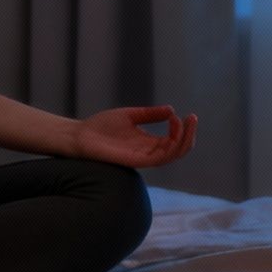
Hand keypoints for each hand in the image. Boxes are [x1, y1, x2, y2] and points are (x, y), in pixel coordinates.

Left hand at [70, 105, 195, 167]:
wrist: (79, 135)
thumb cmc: (100, 126)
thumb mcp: (130, 115)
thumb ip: (150, 114)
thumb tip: (171, 110)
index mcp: (148, 142)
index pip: (174, 141)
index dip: (182, 129)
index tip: (178, 114)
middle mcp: (148, 151)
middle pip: (179, 149)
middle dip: (189, 134)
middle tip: (192, 117)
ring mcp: (143, 157)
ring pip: (173, 155)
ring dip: (184, 139)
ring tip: (185, 122)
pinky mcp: (135, 161)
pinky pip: (159, 159)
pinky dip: (170, 145)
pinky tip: (170, 131)